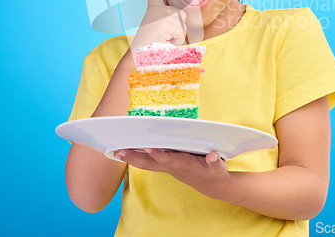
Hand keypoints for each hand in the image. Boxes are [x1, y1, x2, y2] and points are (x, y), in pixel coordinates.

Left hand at [113, 148, 229, 199]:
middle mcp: (173, 167)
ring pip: (146, 164)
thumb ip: (215, 161)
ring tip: (116, 151)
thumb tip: (213, 156)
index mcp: (185, 165)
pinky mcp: (166, 165)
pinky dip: (136, 158)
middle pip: (151, 163)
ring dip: (131, 158)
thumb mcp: (219, 168)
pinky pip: (148, 162)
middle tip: (120, 151)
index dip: (158, 155)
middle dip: (135, 157)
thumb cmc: (214, 173)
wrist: (211, 185)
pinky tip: (126, 153)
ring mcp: (168, 167)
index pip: (169, 159)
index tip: (148, 148)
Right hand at [130, 0, 186, 52]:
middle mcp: (156, 9)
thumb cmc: (152, 48)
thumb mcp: (160, 31)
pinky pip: (180, 33)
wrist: (140, 59)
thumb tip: (177, 18)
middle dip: (178, 29)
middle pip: (182, 15)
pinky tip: (162, 43)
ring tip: (162, 41)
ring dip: (177, 37)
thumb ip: (170, 23)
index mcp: (154, 10)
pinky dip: (175, 42)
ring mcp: (160, 14)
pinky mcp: (163, 22)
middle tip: (164, 37)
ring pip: (183, 25)